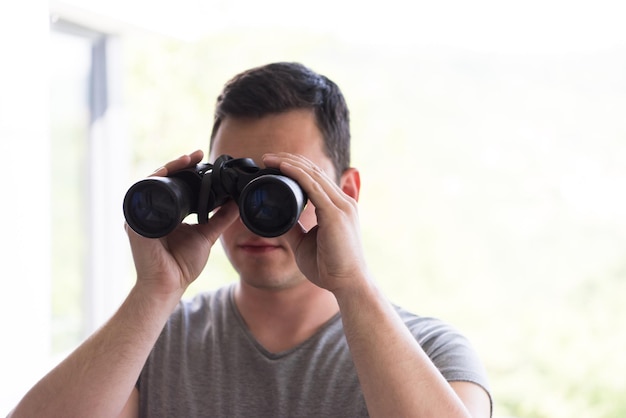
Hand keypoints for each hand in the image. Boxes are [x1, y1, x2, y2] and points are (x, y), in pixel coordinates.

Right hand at [125, 150, 238, 297]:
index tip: (203, 158)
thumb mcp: (206, 236)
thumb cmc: (182, 265)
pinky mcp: (135, 220)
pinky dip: (153, 181)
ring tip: (186, 160)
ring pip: (152, 181)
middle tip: (197, 155)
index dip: (187, 169)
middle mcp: (152, 209)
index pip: (175, 183)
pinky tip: (164, 172)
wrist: (168, 285)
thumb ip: (220, 219)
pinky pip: (141, 194)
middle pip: (164, 178)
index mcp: (167, 211)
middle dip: (179, 164)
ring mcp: (142, 213)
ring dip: (168, 168)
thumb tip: (236, 202)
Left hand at [262, 152, 367, 293]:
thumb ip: (294, 228)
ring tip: (269, 159)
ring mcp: (342, 206)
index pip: (317, 178)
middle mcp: (343, 202)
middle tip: (266, 158)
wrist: (347, 284)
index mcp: (339, 207)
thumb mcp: (305, 242)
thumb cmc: (330, 267)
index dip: (295, 168)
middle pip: (314, 171)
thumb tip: (278, 218)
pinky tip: (283, 168)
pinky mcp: (336, 214)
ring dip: (289, 163)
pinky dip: (297, 174)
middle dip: (289, 161)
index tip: (274, 165)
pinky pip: (313, 187)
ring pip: (313, 175)